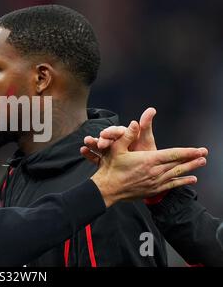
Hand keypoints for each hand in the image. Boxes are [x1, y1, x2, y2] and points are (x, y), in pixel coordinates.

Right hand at [80, 107, 156, 163]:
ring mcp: (111, 151)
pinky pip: (96, 157)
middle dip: (102, 140)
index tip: (104, 133)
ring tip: (86, 143)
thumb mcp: (146, 140)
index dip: (111, 132)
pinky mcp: (106, 161)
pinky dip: (89, 153)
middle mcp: (117, 142)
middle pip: (107, 139)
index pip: (117, 131)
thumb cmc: (147, 155)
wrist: (146, 173)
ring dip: (92, 143)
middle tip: (99, 144)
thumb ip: (145, 126)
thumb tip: (151, 109)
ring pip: (100, 146)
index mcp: (126, 136)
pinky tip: (83, 151)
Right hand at [90, 120, 207, 206]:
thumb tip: (134, 122)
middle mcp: (154, 172)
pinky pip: (171, 185)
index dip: (187, 152)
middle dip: (192, 159)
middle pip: (177, 164)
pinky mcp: (152, 190)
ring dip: (190, 168)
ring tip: (201, 163)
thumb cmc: (111, 168)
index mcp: (147, 160)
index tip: (199, 149)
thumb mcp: (116, 149)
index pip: (172, 154)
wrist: (107, 189)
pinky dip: (182, 181)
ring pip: (176, 174)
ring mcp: (154, 182)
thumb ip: (127, 135)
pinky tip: (192, 179)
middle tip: (205, 154)